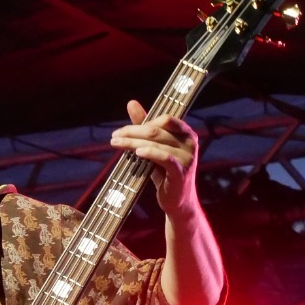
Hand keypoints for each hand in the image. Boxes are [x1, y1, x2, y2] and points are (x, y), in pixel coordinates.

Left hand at [110, 100, 199, 217]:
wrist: (177, 201)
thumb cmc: (165, 173)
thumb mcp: (155, 148)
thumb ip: (145, 126)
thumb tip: (131, 102)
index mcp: (186, 133)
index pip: (165, 119)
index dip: (143, 121)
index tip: (122, 130)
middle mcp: (190, 142)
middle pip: (157, 130)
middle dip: (132, 131)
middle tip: (114, 136)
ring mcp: (187, 157)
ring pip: (157, 143)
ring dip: (133, 142)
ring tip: (116, 143)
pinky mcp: (181, 172)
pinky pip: (164, 158)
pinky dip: (150, 153)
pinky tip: (137, 152)